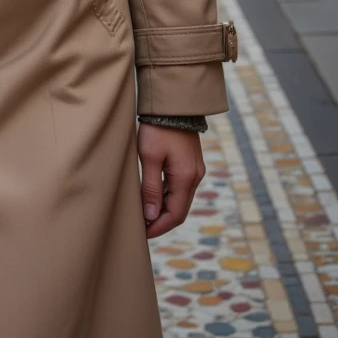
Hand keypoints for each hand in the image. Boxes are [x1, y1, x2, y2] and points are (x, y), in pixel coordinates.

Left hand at [136, 122, 204, 238]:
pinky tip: (153, 198)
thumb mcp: (149, 157)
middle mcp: (195, 177)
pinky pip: (180, 188)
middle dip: (161, 222)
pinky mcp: (191, 163)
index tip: (143, 234)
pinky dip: (168, 197)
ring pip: (180, 199)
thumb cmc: (157, 129)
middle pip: (180, 210)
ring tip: (144, 215)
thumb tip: (150, 216)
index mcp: (186, 178)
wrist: (173, 103)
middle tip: (142, 228)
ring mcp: (195, 170)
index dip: (158, 227)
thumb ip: (150, 188)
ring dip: (164, 210)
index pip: (175, 214)